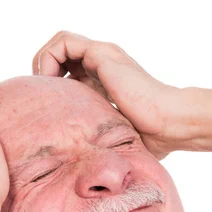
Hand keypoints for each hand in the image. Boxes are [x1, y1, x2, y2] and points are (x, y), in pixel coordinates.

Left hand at [32, 31, 185, 160]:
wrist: (168, 124)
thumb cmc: (152, 138)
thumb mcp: (116, 138)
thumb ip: (102, 141)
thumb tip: (93, 168)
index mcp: (107, 81)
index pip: (71, 71)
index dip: (55, 86)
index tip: (50, 109)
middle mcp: (104, 64)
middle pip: (63, 54)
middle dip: (45, 70)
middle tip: (43, 96)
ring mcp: (103, 56)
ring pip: (60, 43)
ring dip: (43, 62)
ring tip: (43, 86)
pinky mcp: (101, 54)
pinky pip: (63, 43)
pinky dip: (48, 58)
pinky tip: (50, 82)